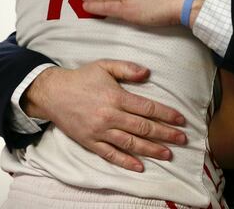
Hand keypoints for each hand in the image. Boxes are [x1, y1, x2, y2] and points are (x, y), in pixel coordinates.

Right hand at [24, 60, 187, 171]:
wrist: (51, 93)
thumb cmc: (81, 78)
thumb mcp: (105, 66)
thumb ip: (127, 68)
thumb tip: (148, 73)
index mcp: (116, 97)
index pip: (148, 108)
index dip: (167, 115)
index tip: (181, 120)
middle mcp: (110, 116)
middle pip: (143, 128)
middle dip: (165, 135)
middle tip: (182, 139)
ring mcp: (99, 131)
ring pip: (130, 143)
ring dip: (151, 150)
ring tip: (168, 154)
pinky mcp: (90, 142)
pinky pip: (110, 155)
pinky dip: (125, 162)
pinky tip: (140, 166)